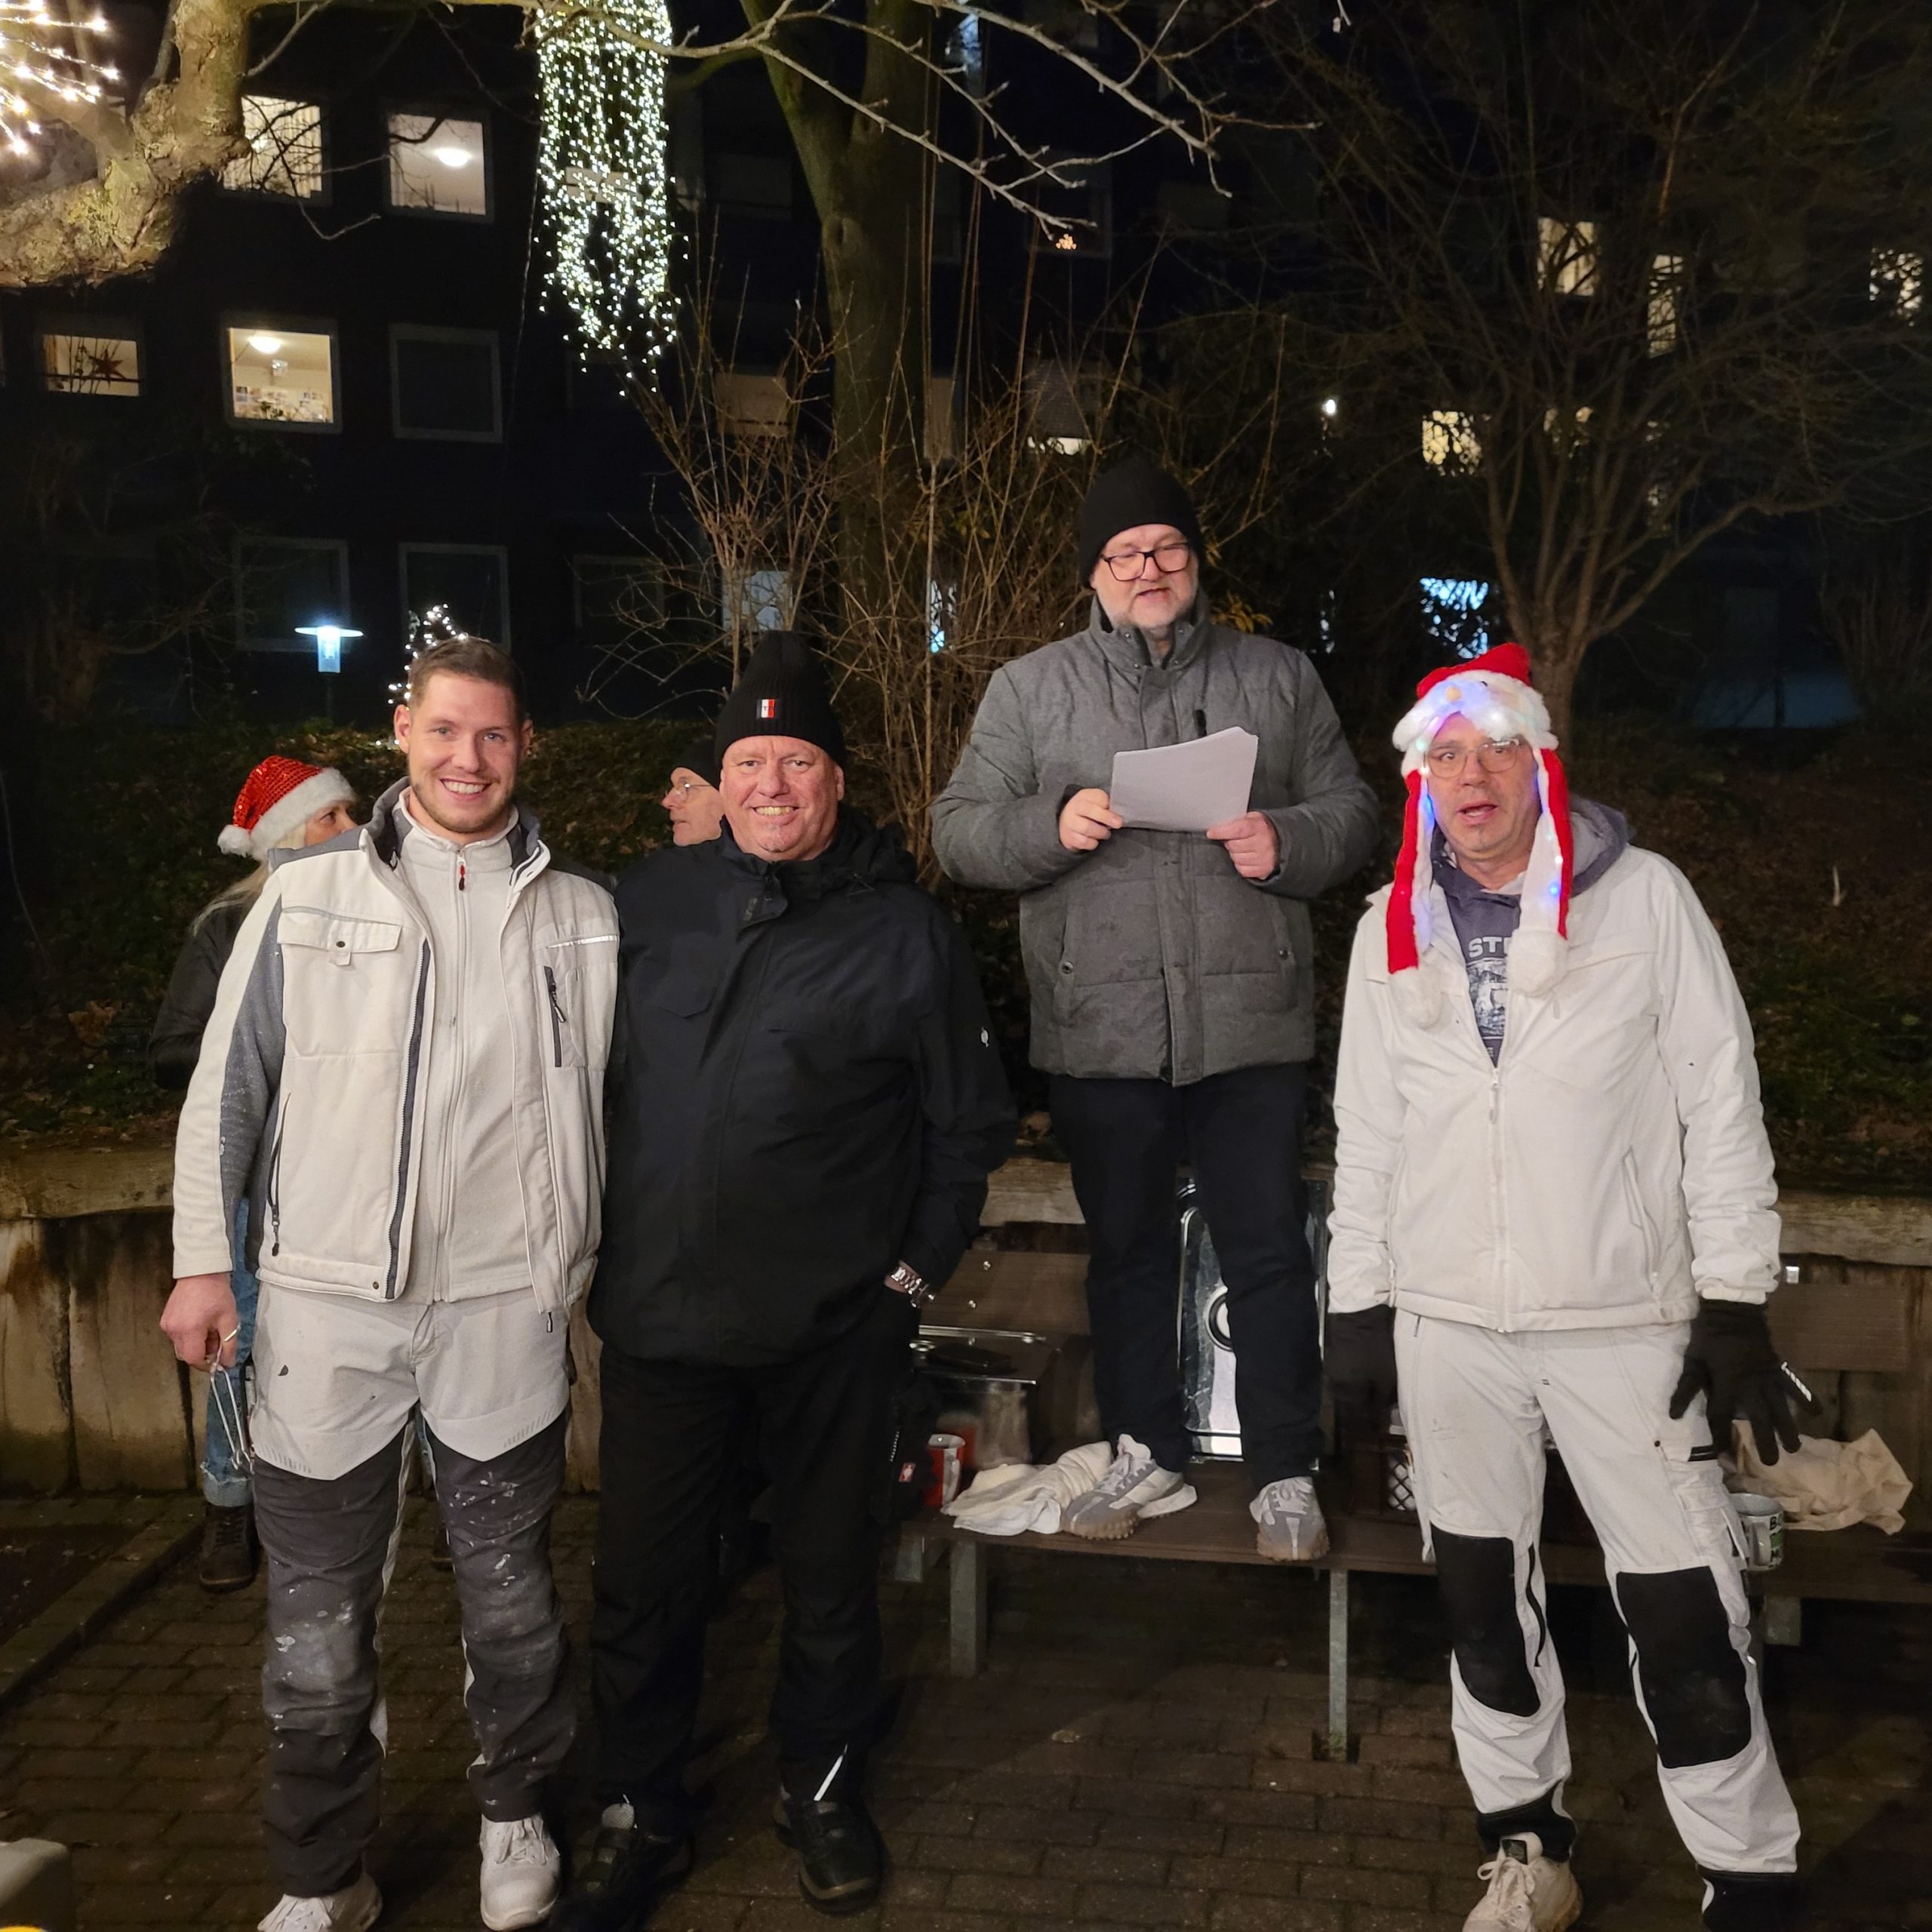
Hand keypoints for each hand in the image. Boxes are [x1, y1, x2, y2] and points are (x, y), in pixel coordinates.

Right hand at [160, 1272, 238, 1370]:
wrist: (201, 1273)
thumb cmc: (216, 1293)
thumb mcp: (229, 1320)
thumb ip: (229, 1345)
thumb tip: (227, 1363)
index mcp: (189, 1330)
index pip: (193, 1359)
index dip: (206, 1364)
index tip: (217, 1360)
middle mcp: (174, 1329)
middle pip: (186, 1355)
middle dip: (202, 1353)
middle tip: (216, 1339)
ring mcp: (167, 1324)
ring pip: (181, 1346)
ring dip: (196, 1344)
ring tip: (209, 1328)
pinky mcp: (165, 1320)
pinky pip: (176, 1336)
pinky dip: (188, 1336)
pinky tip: (200, 1323)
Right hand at [1058, 787, 1122, 852]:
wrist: (1067, 820)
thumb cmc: (1088, 812)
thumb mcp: (1097, 802)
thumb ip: (1107, 805)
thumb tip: (1118, 814)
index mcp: (1084, 796)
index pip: (1098, 798)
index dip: (1108, 806)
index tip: (1118, 816)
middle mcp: (1074, 807)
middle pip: (1090, 811)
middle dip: (1106, 818)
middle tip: (1117, 824)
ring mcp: (1069, 822)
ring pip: (1087, 828)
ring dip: (1100, 833)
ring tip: (1105, 833)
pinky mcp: (1067, 837)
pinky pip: (1083, 842)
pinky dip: (1092, 843)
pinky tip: (1094, 840)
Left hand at [1206, 811, 1279, 879]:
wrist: (1282, 842)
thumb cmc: (1263, 829)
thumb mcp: (1253, 818)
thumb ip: (1237, 821)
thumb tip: (1218, 826)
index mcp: (1260, 827)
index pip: (1237, 830)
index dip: (1222, 832)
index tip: (1211, 833)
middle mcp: (1263, 843)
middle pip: (1233, 846)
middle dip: (1229, 842)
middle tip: (1234, 839)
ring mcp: (1263, 858)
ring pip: (1235, 858)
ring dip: (1235, 853)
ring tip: (1243, 848)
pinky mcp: (1262, 870)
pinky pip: (1241, 869)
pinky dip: (1240, 864)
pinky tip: (1247, 857)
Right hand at [1326, 1304, 1398, 1439]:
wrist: (1357, 1315)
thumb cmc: (1374, 1347)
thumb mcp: (1385, 1376)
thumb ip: (1383, 1399)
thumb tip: (1381, 1414)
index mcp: (1348, 1393)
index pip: (1357, 1418)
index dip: (1367, 1427)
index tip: (1376, 1432)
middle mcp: (1335, 1386)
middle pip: (1348, 1407)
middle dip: (1359, 1415)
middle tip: (1372, 1419)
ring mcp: (1331, 1371)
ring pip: (1344, 1393)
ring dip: (1355, 1400)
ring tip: (1367, 1402)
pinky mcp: (1333, 1358)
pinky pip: (1343, 1379)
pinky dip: (1352, 1385)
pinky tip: (1360, 1383)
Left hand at [1668, 1299, 1811, 1464]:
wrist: (1732, 1310)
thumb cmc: (1708, 1336)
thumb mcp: (1692, 1360)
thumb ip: (1686, 1388)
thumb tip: (1673, 1415)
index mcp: (1726, 1382)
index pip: (1722, 1416)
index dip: (1721, 1437)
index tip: (1724, 1458)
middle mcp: (1750, 1384)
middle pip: (1760, 1418)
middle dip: (1765, 1441)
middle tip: (1770, 1463)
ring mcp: (1768, 1376)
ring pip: (1781, 1407)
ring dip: (1788, 1428)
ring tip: (1793, 1448)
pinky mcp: (1779, 1367)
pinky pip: (1796, 1385)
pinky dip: (1807, 1398)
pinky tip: (1817, 1413)